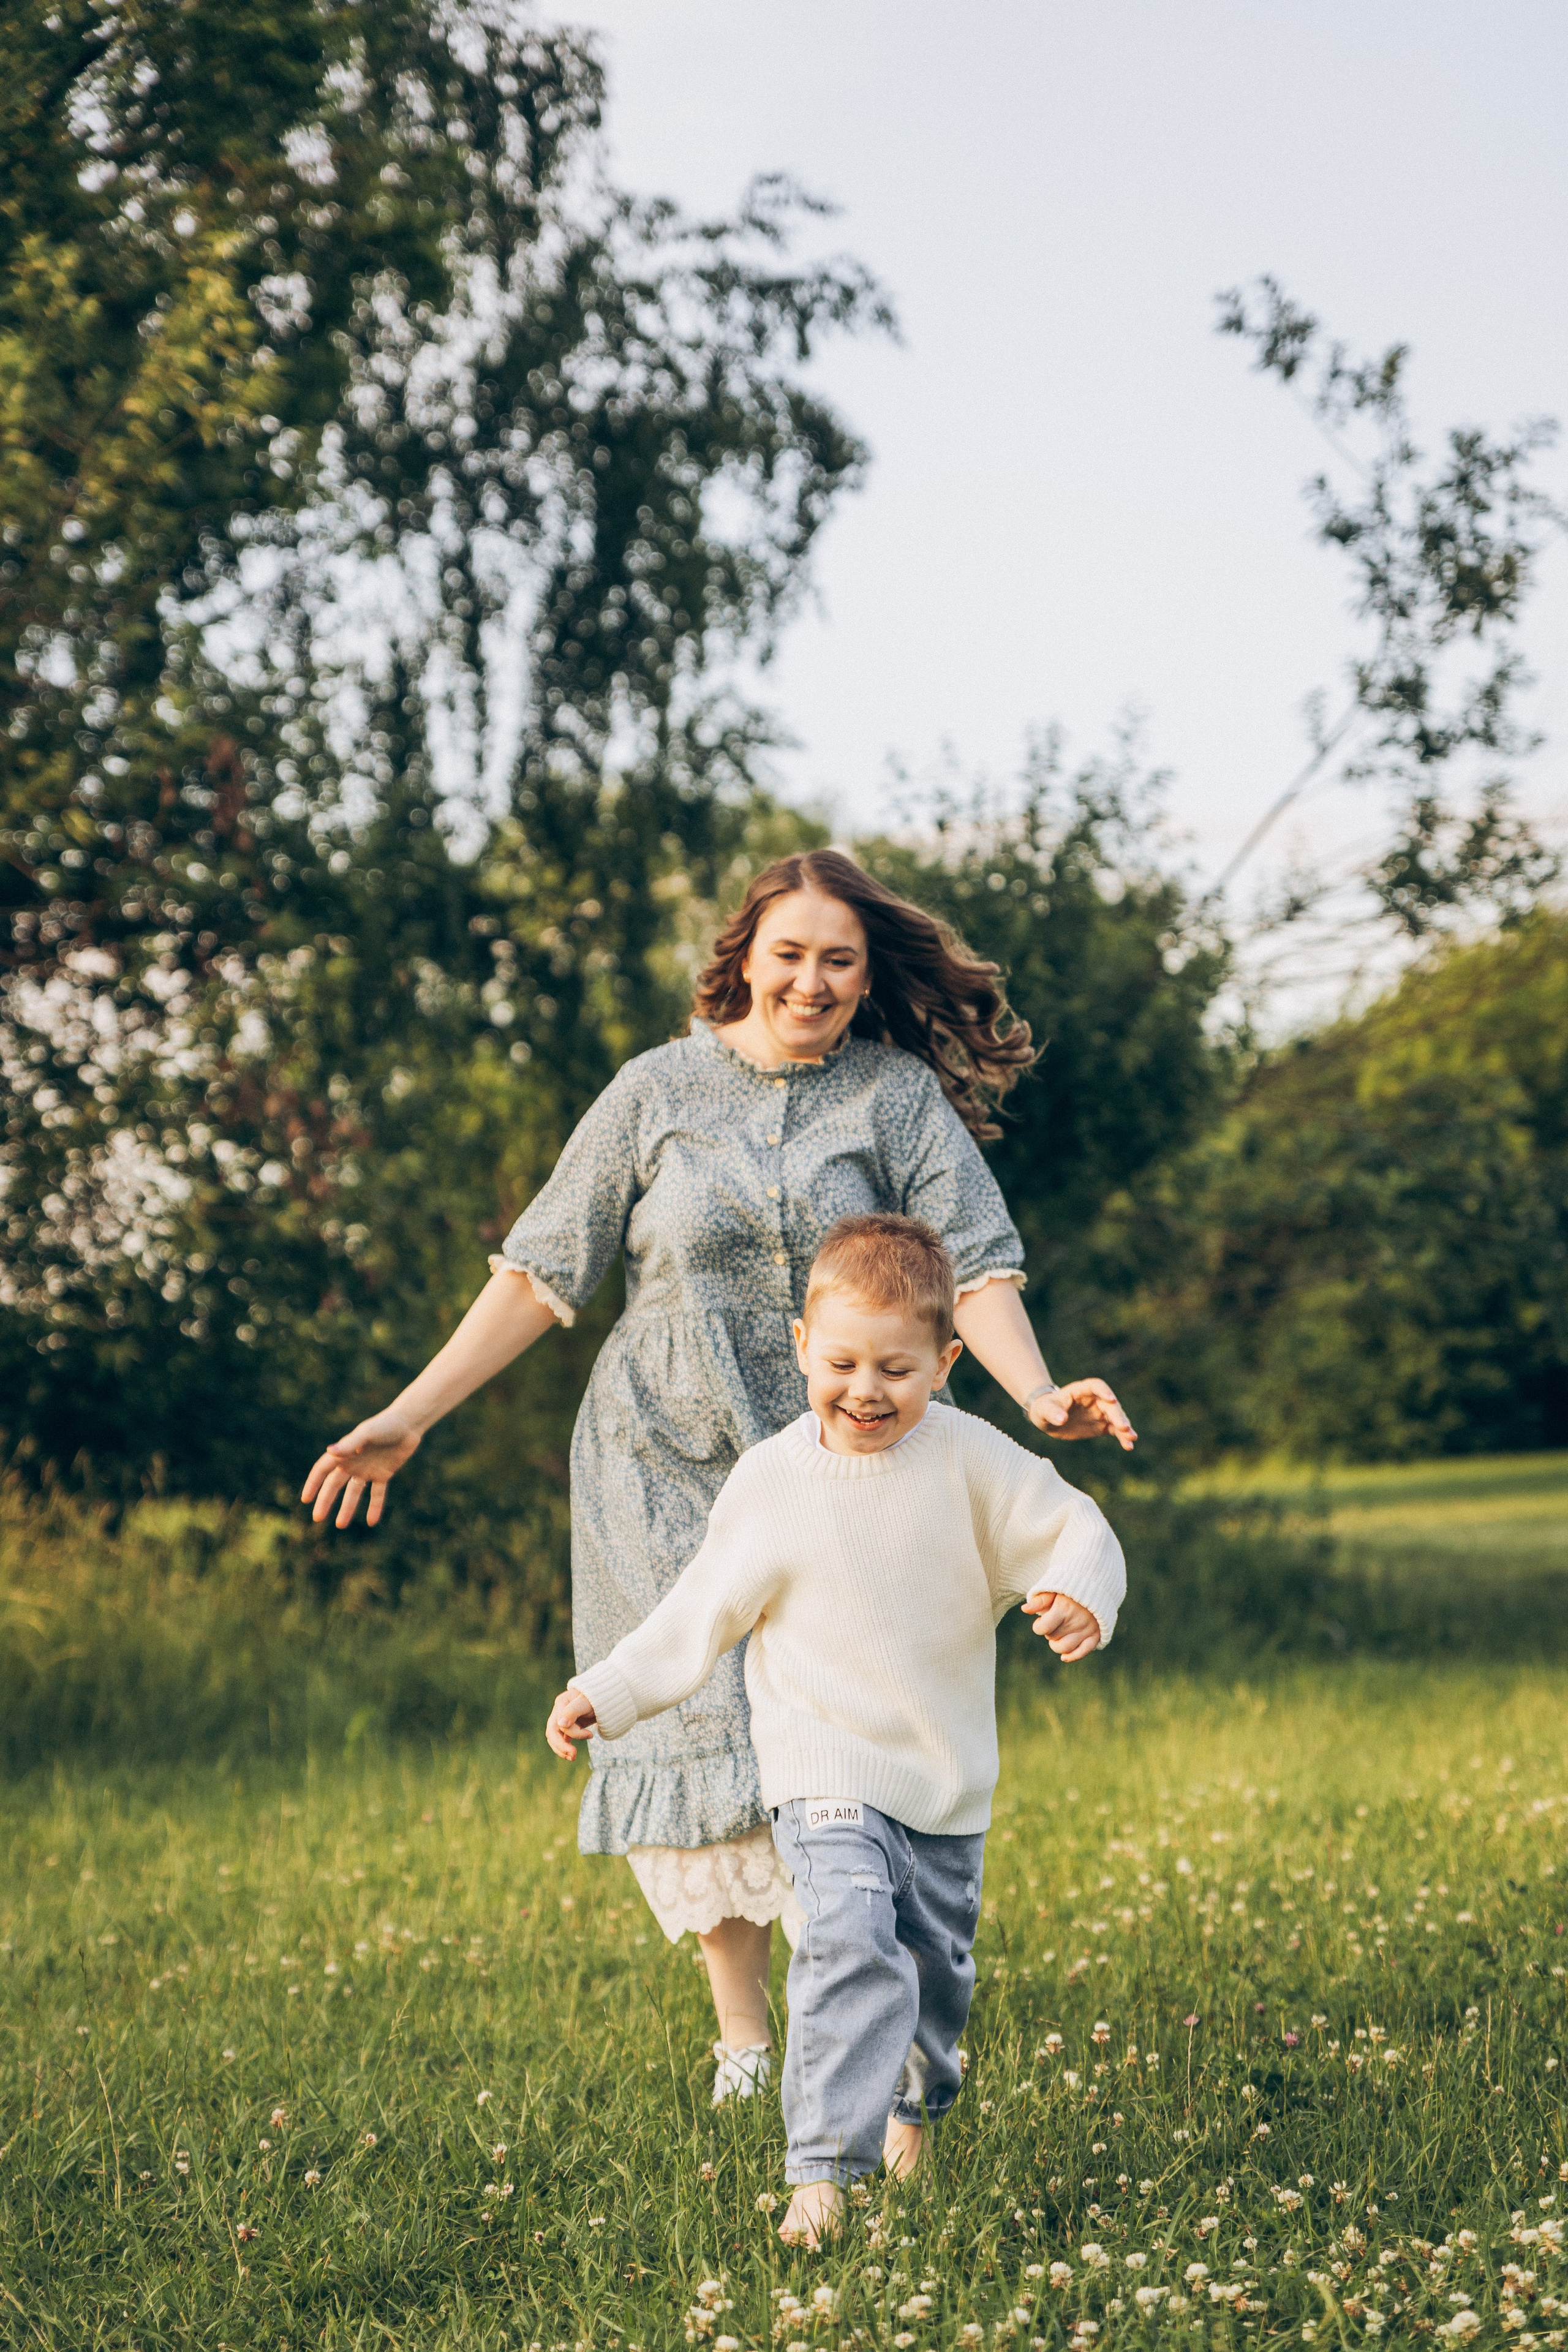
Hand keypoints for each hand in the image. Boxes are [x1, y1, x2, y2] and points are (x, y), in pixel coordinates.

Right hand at [300, 1411, 422, 1528]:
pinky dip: (375, 1507)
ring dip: (347, 1508)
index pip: (323, 1470)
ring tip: (341, 1525)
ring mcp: (368, 1469)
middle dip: (326, 1501)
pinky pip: (377, 1494)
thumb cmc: (385, 1424)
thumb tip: (330, 1452)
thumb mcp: (367, 1434)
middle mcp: (353, 1462)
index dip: (313, 1484)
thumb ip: (350, 1444)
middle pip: (335, 1485)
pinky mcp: (383, 1473)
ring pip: (354, 1492)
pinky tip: (372, 1522)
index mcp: (345, 1452)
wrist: (409, 1424)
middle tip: (317, 1518)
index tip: (305, 1499)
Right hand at [547, 1687, 597, 1760]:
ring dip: (561, 1749)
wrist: (605, 1697)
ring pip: (554, 1737)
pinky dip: (564, 1748)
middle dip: (561, 1746)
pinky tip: (571, 1754)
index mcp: (561, 1703)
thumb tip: (560, 1724)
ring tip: (573, 1757)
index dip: (575, 1733)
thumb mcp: (586, 1702)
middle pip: (552, 1732)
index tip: (591, 1735)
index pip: (562, 1724)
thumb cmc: (596, 1697)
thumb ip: (572, 1711)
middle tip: (573, 1756)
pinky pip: (560, 1739)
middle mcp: (559, 1711)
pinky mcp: (567, 1727)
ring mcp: (562, 1719)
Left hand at [1020, 1590, 1100, 1661]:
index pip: (1043, 1629)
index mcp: (1063, 1609)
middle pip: (1053, 1638)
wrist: (1097, 1584)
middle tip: (1052, 1623)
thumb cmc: (1071, 1586)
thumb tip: (1024, 1609)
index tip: (1041, 1621)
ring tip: (1056, 1637)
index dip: (1038, 1627)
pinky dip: (1073, 1656)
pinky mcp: (1096, 1634)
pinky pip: (1083, 1651)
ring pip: (1065, 1648)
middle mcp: (1075, 1621)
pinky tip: (1064, 1656)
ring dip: (1057, 1646)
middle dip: (1049, 1632)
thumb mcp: (1054, 1589)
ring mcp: (1087, 1629)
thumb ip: (1040, 1600)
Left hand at [1026, 1377, 1136, 1450]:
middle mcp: (1094, 1399)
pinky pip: (1115, 1431)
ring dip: (1125, 1427)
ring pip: (1116, 1418)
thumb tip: (1062, 1419)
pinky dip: (1122, 1438)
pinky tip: (1129, 1447)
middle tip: (1124, 1427)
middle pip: (1110, 1405)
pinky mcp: (1102, 1425)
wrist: (1048, 1419)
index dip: (1104, 1391)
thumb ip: (1053, 1413)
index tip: (1112, 1400)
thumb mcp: (1044, 1410)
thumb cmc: (1045, 1409)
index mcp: (1081, 1390)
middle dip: (1118, 1415)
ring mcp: (1100, 1412)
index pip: (1096, 1386)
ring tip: (1132, 1438)